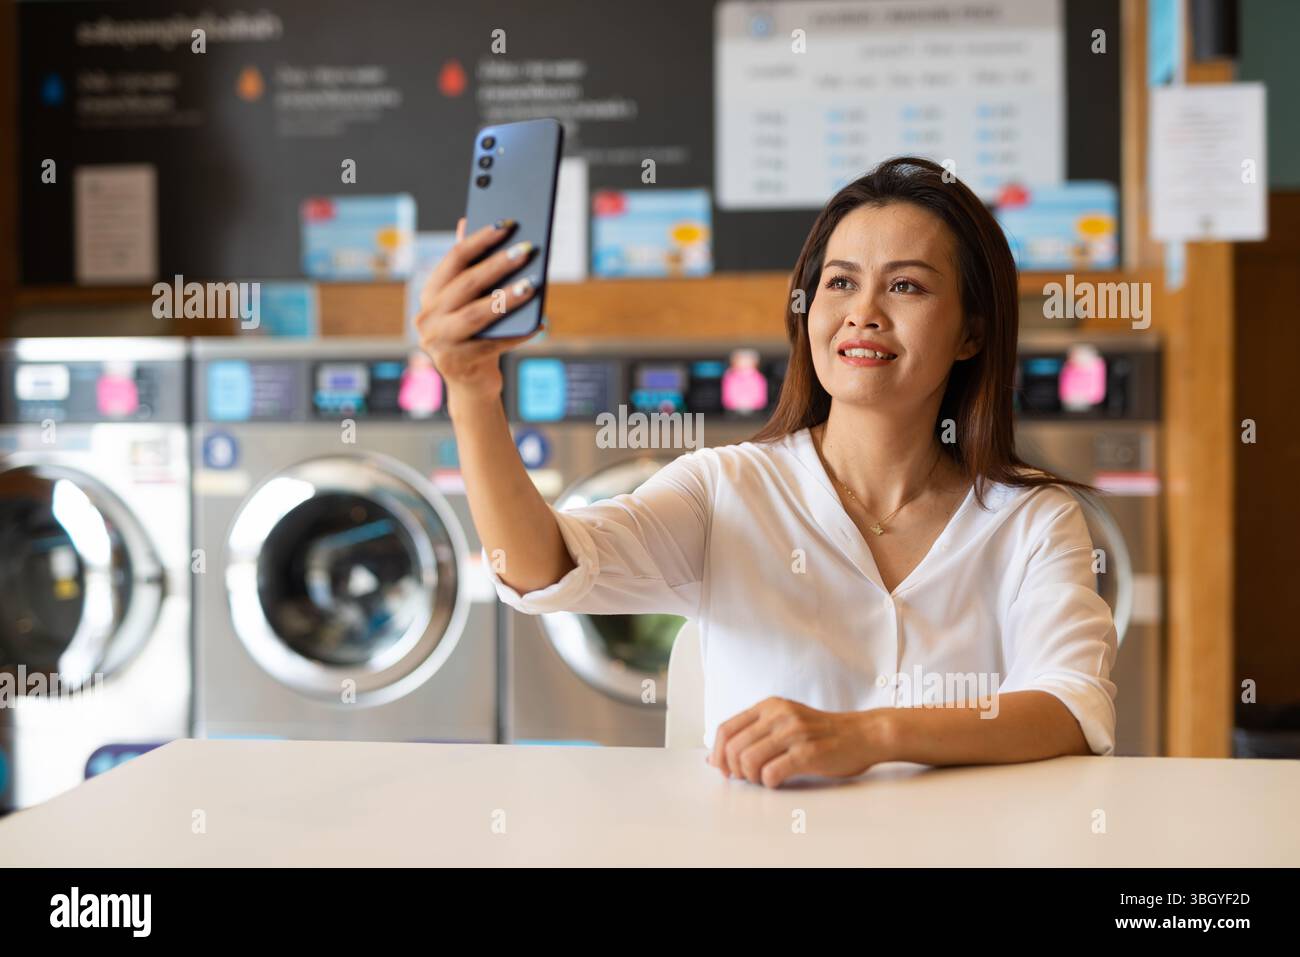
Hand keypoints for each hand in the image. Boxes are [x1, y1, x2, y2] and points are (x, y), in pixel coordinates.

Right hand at [413, 216, 543, 403]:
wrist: (471, 383)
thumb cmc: (475, 334)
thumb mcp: (468, 301)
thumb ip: (467, 266)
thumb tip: (466, 222)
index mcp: (430, 294)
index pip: (454, 259)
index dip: (480, 240)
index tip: (506, 225)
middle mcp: (428, 317)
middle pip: (466, 284)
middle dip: (497, 265)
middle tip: (525, 251)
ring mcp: (439, 343)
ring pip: (476, 315)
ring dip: (505, 298)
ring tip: (531, 286)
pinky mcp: (458, 364)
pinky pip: (493, 344)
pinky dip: (517, 333)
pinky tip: (538, 322)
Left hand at [707, 697, 892, 787]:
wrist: (862, 734)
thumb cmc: (821, 733)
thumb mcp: (785, 721)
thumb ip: (753, 734)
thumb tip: (715, 759)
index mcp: (769, 706)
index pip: (725, 729)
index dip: (717, 754)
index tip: (723, 769)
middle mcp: (779, 715)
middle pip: (733, 747)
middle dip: (734, 769)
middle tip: (746, 778)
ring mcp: (794, 733)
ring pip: (748, 760)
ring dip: (750, 777)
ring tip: (762, 778)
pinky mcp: (807, 753)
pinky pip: (771, 773)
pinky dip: (768, 783)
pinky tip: (777, 781)